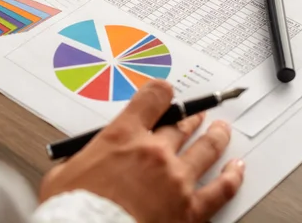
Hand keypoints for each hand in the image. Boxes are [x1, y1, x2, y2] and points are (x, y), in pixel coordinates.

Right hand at [39, 79, 244, 222]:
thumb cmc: (75, 211)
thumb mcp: (63, 176)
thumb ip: (78, 160)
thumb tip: (76, 162)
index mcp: (123, 137)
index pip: (152, 99)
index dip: (161, 92)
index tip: (166, 92)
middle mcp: (154, 153)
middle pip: (181, 125)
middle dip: (190, 118)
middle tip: (197, 115)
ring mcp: (176, 180)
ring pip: (206, 148)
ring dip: (216, 136)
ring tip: (222, 130)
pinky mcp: (190, 210)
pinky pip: (221, 189)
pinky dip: (232, 177)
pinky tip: (237, 169)